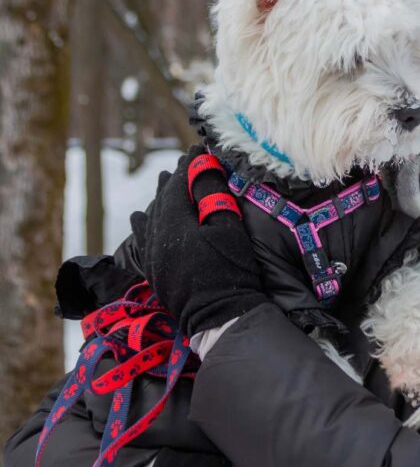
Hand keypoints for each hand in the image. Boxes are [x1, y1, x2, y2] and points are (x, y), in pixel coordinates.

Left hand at [130, 146, 267, 336]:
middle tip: (186, 164)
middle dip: (174, 180)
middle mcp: (156, 238)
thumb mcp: (228, 228)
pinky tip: (141, 216)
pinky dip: (143, 224)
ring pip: (150, 218)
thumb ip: (212, 195)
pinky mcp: (154, 271)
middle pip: (162, 200)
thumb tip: (201, 166)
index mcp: (174, 225)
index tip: (198, 150)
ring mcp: (152, 257)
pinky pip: (142, 240)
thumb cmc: (232, 270)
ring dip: (160, 199)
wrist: (221, 316)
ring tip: (166, 182)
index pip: (179, 185)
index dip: (189, 166)